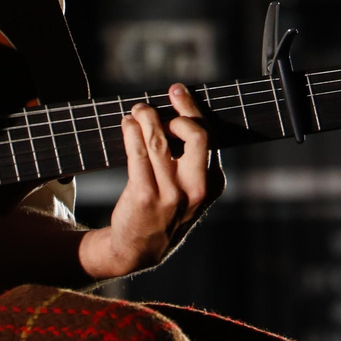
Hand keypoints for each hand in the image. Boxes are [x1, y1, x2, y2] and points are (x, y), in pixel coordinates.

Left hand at [78, 84, 222, 279]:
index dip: (191, 109)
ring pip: (161, 142)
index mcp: (213, 184)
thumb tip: (177, 110)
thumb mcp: (190, 189)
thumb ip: (192, 158)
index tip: (177, 91)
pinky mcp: (145, 197)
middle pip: (196, 135)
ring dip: (147, 117)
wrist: (139, 249)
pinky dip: (132, 132)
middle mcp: (196, 190)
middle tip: (159, 102)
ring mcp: (171, 195)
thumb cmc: (164, 209)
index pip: (209, 136)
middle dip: (179, 110)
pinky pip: (138, 154)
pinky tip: (127, 124)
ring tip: (137, 110)